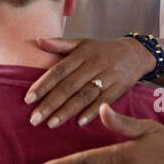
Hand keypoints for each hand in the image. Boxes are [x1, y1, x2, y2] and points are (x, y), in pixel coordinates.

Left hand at [25, 36, 155, 127]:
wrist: (135, 54)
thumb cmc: (102, 50)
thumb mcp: (83, 43)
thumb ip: (60, 44)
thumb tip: (37, 40)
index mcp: (82, 53)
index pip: (59, 71)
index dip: (43, 85)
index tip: (28, 99)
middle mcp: (94, 65)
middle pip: (69, 86)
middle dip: (50, 103)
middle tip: (34, 118)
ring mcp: (107, 77)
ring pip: (84, 96)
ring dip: (67, 111)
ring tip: (51, 124)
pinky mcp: (118, 88)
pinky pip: (103, 101)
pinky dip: (92, 112)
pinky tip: (79, 122)